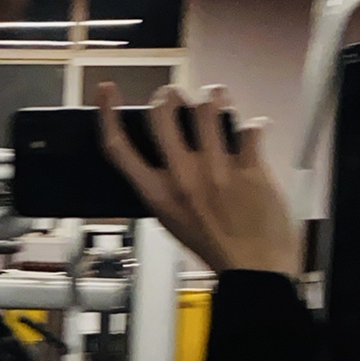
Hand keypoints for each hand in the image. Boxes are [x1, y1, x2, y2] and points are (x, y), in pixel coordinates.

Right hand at [96, 82, 299, 277]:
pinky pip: (250, 128)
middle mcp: (182, 178)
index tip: (106, 90)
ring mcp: (217, 171)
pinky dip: (253, 124)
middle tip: (175, 96)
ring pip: (208, 108)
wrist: (254, 270)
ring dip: (213, 95)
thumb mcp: (172, 221)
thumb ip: (164, 187)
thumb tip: (165, 150)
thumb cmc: (213, 248)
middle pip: (162, 114)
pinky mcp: (251, 169)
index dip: (107, 113)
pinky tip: (252, 128)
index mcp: (157, 195)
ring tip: (216, 96)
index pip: (118, 148)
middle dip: (168, 95)